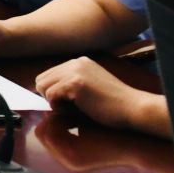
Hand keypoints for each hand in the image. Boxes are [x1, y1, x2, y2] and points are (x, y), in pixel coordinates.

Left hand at [36, 57, 163, 133]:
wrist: (133, 108)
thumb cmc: (113, 104)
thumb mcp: (89, 87)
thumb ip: (69, 84)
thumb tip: (40, 91)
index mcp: (79, 62)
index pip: (48, 75)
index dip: (51, 91)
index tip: (63, 103)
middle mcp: (75, 63)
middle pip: (41, 79)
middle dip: (49, 96)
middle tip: (68, 107)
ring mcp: (75, 71)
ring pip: (42, 87)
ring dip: (54, 102)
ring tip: (73, 109)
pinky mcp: (74, 83)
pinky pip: (50, 96)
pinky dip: (58, 107)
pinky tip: (76, 110)